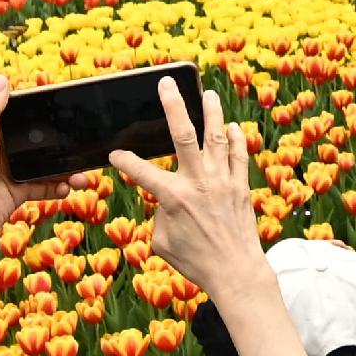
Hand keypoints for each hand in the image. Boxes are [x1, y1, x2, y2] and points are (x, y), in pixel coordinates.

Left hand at [0, 75, 73, 264]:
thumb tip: (1, 78)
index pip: (21, 118)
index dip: (42, 115)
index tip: (66, 111)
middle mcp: (5, 152)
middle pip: (40, 145)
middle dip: (62, 148)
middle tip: (82, 148)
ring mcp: (13, 173)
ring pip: (47, 167)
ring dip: (66, 172)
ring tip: (82, 177)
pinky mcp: (18, 193)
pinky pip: (44, 188)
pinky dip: (58, 189)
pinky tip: (66, 189)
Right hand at [111, 76, 265, 310]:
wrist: (236, 271)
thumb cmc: (196, 262)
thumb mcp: (163, 242)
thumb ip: (160, 215)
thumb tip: (166, 202)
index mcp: (173, 197)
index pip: (141, 172)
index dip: (124, 161)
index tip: (115, 154)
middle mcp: (198, 182)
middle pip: (184, 134)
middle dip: (173, 105)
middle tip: (167, 84)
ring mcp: (222, 181)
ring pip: (217, 137)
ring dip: (212, 112)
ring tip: (207, 94)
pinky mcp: (241, 186)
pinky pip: (239, 155)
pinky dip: (236, 138)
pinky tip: (232, 127)